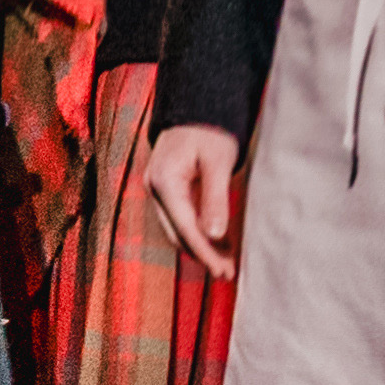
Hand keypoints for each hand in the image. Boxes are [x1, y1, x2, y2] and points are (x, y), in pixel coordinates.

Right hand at [141, 125, 243, 275]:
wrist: (195, 110)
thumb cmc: (209, 132)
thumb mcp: (218, 162)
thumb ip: (214, 199)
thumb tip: (214, 236)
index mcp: (165, 182)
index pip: (185, 228)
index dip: (205, 253)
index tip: (224, 271)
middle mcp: (155, 189)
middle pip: (177, 234)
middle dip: (202, 256)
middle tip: (228, 274)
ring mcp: (158, 190)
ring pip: (177, 229)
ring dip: (200, 248)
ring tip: (226, 263)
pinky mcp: (166, 191)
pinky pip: (179, 219)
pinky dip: (197, 234)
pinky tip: (217, 242)